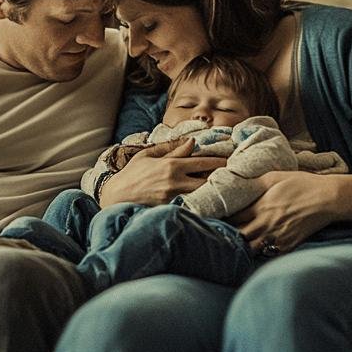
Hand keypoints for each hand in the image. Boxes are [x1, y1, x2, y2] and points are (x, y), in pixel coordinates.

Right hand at [98, 138, 227, 205]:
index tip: (232, 160)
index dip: (220, 161)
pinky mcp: (170, 209)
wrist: (116, 197)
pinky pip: (191, 207)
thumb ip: (170, 148)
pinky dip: (202, 205)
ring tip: (228, 191)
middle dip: (222, 178)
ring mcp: (174, 197)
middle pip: (208, 179)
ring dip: (214, 192)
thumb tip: (192, 142)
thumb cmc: (132, 175)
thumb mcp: (148, 156)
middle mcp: (175, 181)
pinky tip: (211, 205)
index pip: (203, 161)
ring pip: (202, 194)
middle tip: (235, 177)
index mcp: (171, 165)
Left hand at [231, 171, 338, 255]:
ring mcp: (277, 237)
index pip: (232, 218)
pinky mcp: (288, 246)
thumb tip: (238, 182)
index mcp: (260, 207)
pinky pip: (268, 254)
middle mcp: (265, 225)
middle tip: (223, 233)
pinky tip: (259, 246)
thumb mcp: (276, 176)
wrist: (328, 199)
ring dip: (244, 245)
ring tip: (238, 243)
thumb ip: (256, 181)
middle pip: (238, 236)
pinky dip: (261, 252)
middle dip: (229, 235)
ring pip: (251, 249)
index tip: (217, 219)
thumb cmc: (303, 184)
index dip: (223, 219)